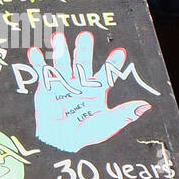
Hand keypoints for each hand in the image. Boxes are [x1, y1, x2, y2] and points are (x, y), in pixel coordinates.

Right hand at [25, 31, 155, 152]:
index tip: (120, 52)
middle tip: (85, 36)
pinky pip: (42, 73)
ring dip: (59, 50)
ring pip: (62, 63)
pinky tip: (34, 52)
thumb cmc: (85, 133)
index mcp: (96, 90)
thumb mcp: (107, 124)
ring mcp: (63, 84)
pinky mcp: (47, 88)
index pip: (107, 74)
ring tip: (57, 37)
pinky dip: (38, 62)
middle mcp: (80, 83)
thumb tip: (145, 105)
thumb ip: (123, 114)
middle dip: (84, 49)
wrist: (61, 142)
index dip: (113, 63)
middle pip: (82, 62)